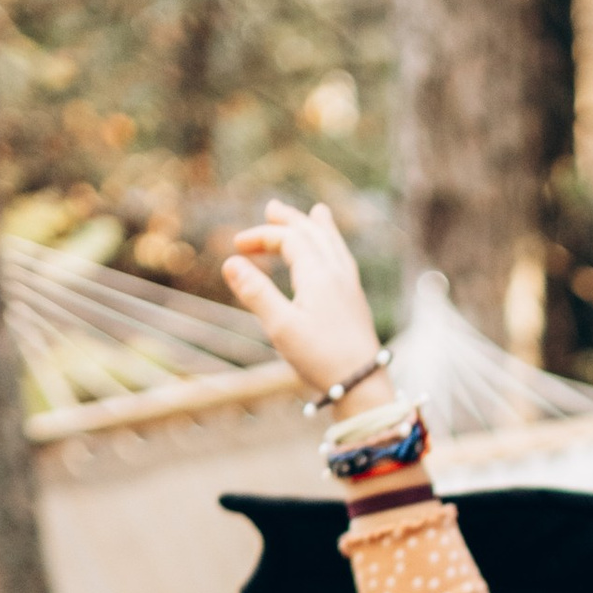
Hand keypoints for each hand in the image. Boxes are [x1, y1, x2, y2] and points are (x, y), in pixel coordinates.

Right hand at [222, 199, 386, 406]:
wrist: (362, 383)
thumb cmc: (320, 357)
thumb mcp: (280, 326)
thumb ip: (256, 293)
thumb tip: (230, 262)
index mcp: (318, 274)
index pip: (289, 239)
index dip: (262, 237)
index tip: (236, 247)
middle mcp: (337, 273)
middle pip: (314, 234)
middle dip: (291, 220)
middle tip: (272, 208)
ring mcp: (350, 287)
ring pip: (334, 246)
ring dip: (318, 228)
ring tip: (317, 213)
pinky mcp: (355, 302)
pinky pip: (345, 261)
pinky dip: (335, 246)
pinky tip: (336, 255)